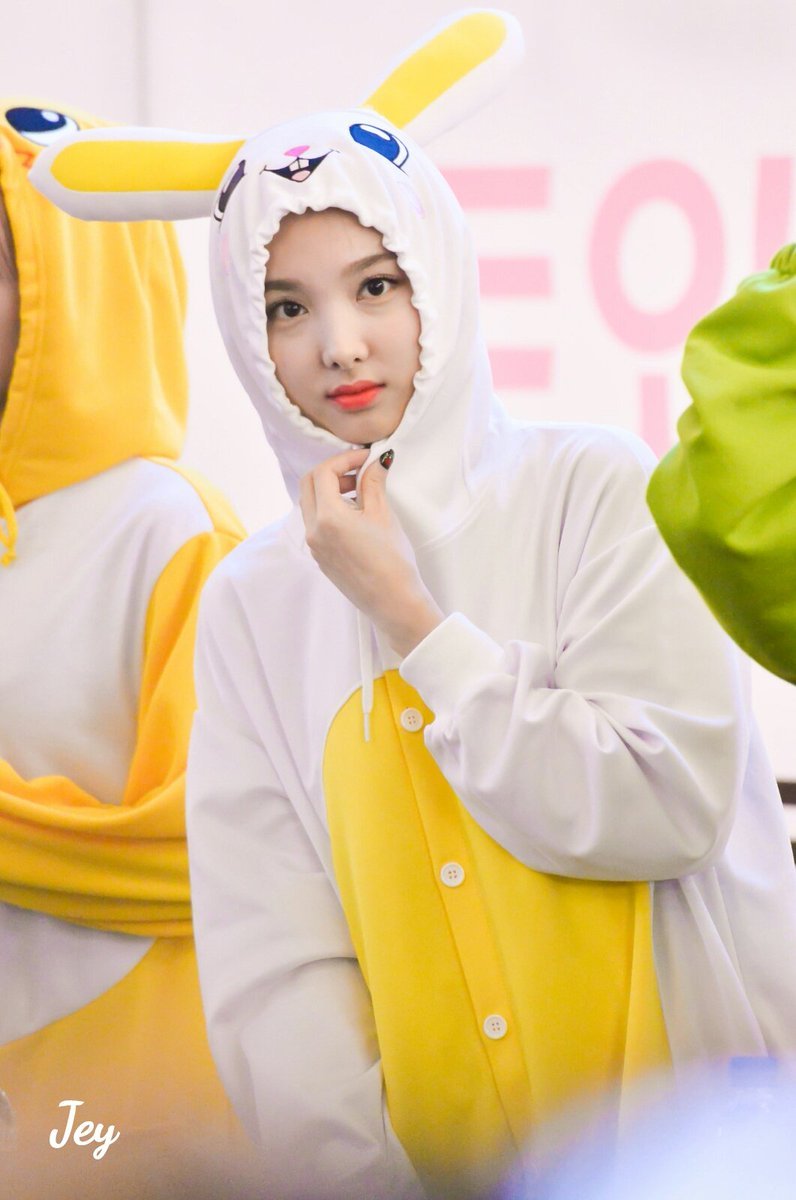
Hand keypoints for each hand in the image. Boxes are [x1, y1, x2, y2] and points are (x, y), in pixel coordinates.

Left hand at [299, 448, 443, 656]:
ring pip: (310, 504)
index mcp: (327, 517)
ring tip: (359, 492)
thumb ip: (373, 483)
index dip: (344, 459)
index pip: (323, 472)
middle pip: (309, 485)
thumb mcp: (383, 515)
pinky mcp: (321, 557)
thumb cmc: (392, 561)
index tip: (365, 457)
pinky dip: (329, 509)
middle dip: (332, 471)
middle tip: (358, 470)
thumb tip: (375, 461)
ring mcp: (314, 546)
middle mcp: (313, 530)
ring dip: (329, 490)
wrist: (393, 602)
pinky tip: (354, 514)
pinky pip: (315, 523)